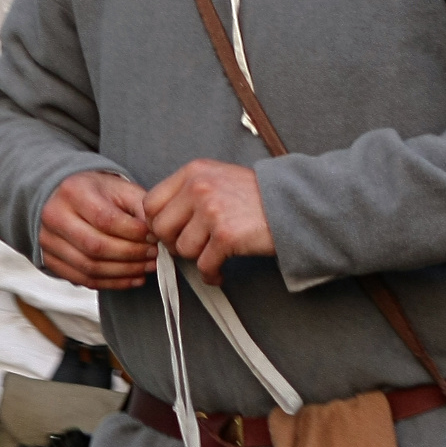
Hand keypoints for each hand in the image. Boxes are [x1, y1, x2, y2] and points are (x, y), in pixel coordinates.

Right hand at [39, 171, 155, 288]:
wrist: (65, 199)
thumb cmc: (97, 193)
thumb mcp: (120, 188)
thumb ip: (140, 205)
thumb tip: (156, 230)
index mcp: (72, 192)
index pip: (105, 219)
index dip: (133, 233)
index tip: (154, 237)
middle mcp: (54, 216)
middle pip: (96, 246)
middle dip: (131, 254)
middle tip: (154, 255)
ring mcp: (48, 241)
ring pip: (90, 267)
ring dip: (124, 272)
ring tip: (147, 267)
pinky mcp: (50, 261)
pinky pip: (84, 280)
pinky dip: (112, 283)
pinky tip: (133, 278)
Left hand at [143, 159, 273, 284]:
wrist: (294, 205)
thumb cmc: (258, 196)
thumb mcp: (219, 178)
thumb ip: (189, 192)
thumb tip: (159, 220)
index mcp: (194, 172)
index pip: (151, 202)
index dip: (157, 223)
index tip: (171, 233)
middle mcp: (199, 188)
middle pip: (161, 228)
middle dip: (173, 243)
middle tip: (191, 247)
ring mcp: (212, 211)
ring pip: (182, 249)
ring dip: (197, 258)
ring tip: (213, 255)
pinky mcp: (225, 236)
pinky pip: (204, 266)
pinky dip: (211, 274)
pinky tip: (220, 272)